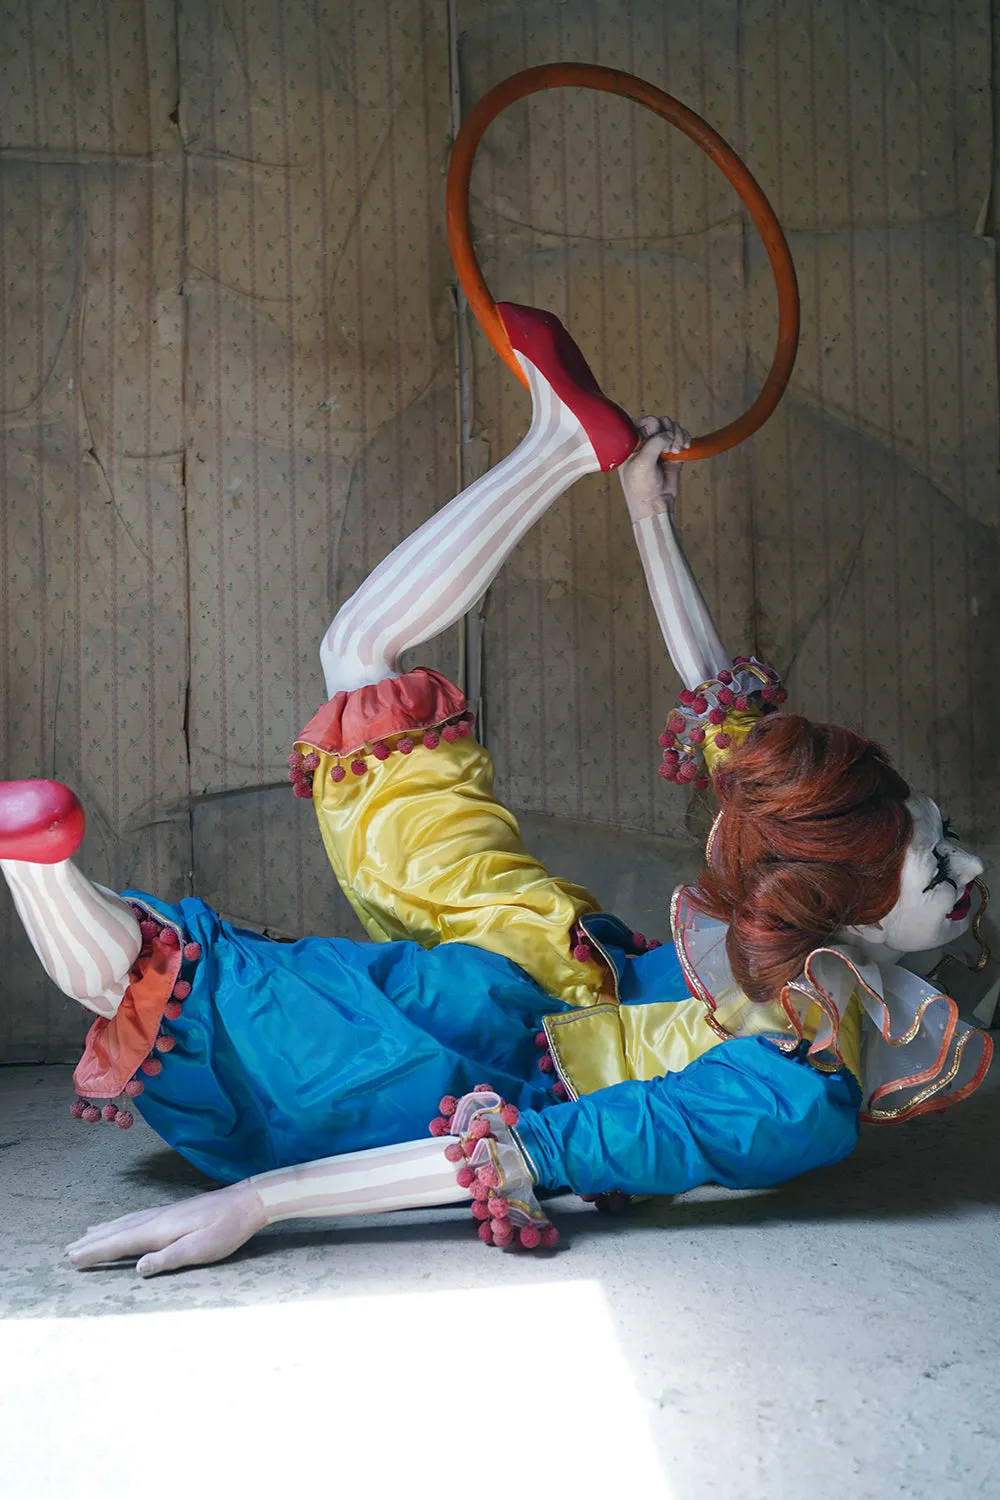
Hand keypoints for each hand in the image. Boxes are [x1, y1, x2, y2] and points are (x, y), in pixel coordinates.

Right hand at [66, 1181, 267, 1277]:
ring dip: (103, 1231)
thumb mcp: (201, 1249)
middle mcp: (157, 1218)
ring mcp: (164, 1212)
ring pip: (125, 1222)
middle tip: (67, 1252)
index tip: (73, 1260)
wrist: (247, 1201)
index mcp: (160, 1230)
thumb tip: (137, 1268)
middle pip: (118, 1231)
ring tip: (84, 1237)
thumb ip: (169, 1258)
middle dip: (92, 1243)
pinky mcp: (172, 1211)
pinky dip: (120, 1222)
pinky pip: (136, 1217)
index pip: (121, 1243)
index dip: (96, 1252)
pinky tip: (120, 1223)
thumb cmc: (227, 1229)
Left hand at [618, 415, 690, 519]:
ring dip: (678, 435)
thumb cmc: (641, 486)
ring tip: (677, 450)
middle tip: (669, 447)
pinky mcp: (672, 452)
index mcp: (631, 442)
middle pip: (660, 422)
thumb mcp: (642, 463)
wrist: (655, 504)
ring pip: (672, 427)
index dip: (654, 426)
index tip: (656, 437)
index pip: (644, 421)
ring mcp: (659, 446)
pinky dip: (685, 438)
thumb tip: (669, 433)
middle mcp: (645, 442)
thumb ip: (654, 443)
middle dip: (668, 431)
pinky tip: (685, 447)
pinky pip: (681, 436)